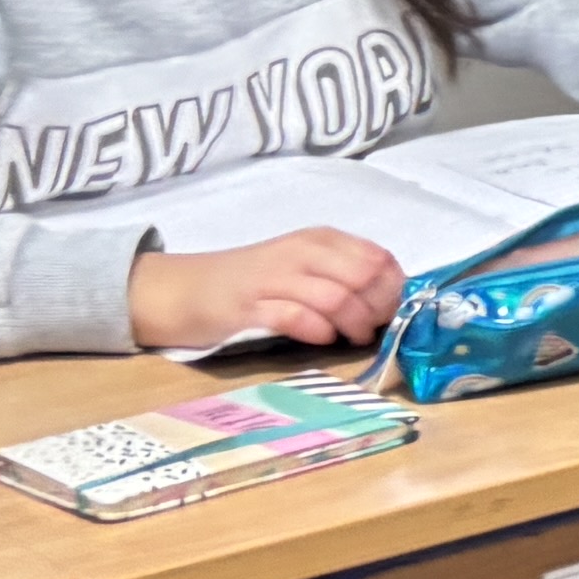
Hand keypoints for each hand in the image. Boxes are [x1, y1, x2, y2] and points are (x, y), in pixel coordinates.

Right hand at [129, 229, 400, 353]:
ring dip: (354, 323)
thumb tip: (390, 299)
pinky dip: (318, 330)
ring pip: (336, 297)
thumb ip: (343, 274)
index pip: (378, 258)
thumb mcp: (304, 266)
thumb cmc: (252, 281)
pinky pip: (296, 316)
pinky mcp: (249, 306)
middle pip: (363, 278)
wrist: (184, 289)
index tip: (393, 310)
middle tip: (375, 328)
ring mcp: (274, 278)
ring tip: (353, 338)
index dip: (394, 288)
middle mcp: (300, 252)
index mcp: (319, 240)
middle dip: (380, 308)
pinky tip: (322, 339)